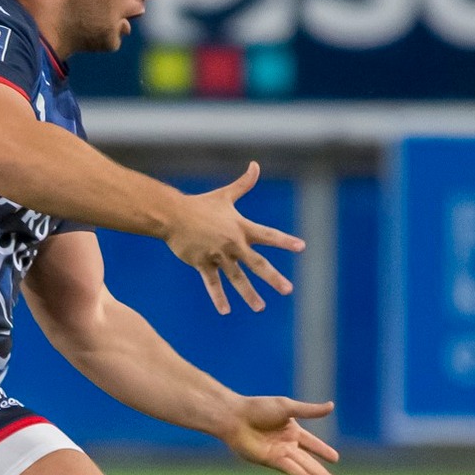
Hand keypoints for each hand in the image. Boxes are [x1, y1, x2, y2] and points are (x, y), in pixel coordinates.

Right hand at [165, 162, 304, 313]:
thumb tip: (255, 165)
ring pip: (237, 277)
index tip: (301, 247)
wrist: (172, 214)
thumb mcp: (224, 195)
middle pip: (257, 263)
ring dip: (249, 294)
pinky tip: (225, 310)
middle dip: (273, 277)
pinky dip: (219, 297)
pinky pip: (212, 283)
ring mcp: (218, 255)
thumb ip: (244, 183)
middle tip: (287, 290)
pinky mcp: (203, 263)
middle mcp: (233, 243)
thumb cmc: (199, 204)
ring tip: (260, 307)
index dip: (285, 241)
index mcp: (241, 228)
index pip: (268, 235)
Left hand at [218, 396, 341, 474]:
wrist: (234, 417)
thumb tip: (332, 406)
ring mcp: (280, 454)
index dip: (323, 451)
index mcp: (292, 430)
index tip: (335, 459)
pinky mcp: (271, 460)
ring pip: (305, 468)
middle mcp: (287, 445)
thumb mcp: (287, 407)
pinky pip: (292, 470)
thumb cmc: (257, 408)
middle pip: (311, 463)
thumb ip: (309, 411)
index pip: (313, 444)